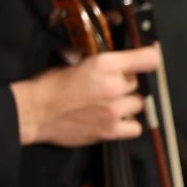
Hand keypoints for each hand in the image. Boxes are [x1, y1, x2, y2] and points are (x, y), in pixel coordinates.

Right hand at [10, 45, 159, 146]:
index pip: (148, 58)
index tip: (152, 57)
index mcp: (104, 64)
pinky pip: (135, 127)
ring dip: (128, 104)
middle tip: (111, 87)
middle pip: (139, 83)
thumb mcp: (76, 62)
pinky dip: (129, 124)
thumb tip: (122, 62)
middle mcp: (113, 85)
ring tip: (111, 104)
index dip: (152, 57)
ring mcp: (114, 109)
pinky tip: (116, 119)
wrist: (34, 112)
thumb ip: (103, 63)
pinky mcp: (111, 129)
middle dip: (127, 84)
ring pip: (139, 104)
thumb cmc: (50, 88)